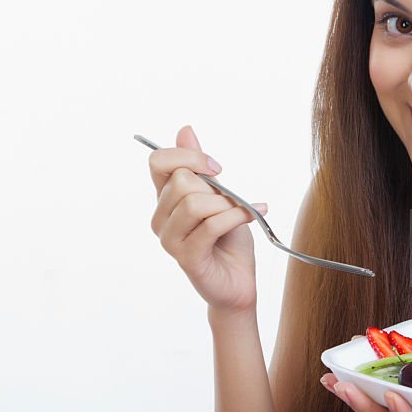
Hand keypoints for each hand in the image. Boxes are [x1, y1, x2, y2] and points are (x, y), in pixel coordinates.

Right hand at [148, 124, 266, 313]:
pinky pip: (212, 225)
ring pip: (194, 203)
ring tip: (241, 213)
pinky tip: (254, 214)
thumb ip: (200, 167)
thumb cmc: (228, 239)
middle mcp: (161, 218)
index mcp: (165, 199)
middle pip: (181, 181)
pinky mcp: (186, 257)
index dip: (188, 156)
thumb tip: (185, 130)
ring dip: (227, 205)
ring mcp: (170, 240)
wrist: (238, 281)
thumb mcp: (218, 195)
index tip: (216, 168)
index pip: (157, 162)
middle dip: (214, 187)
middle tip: (232, 201)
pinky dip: (238, 216)